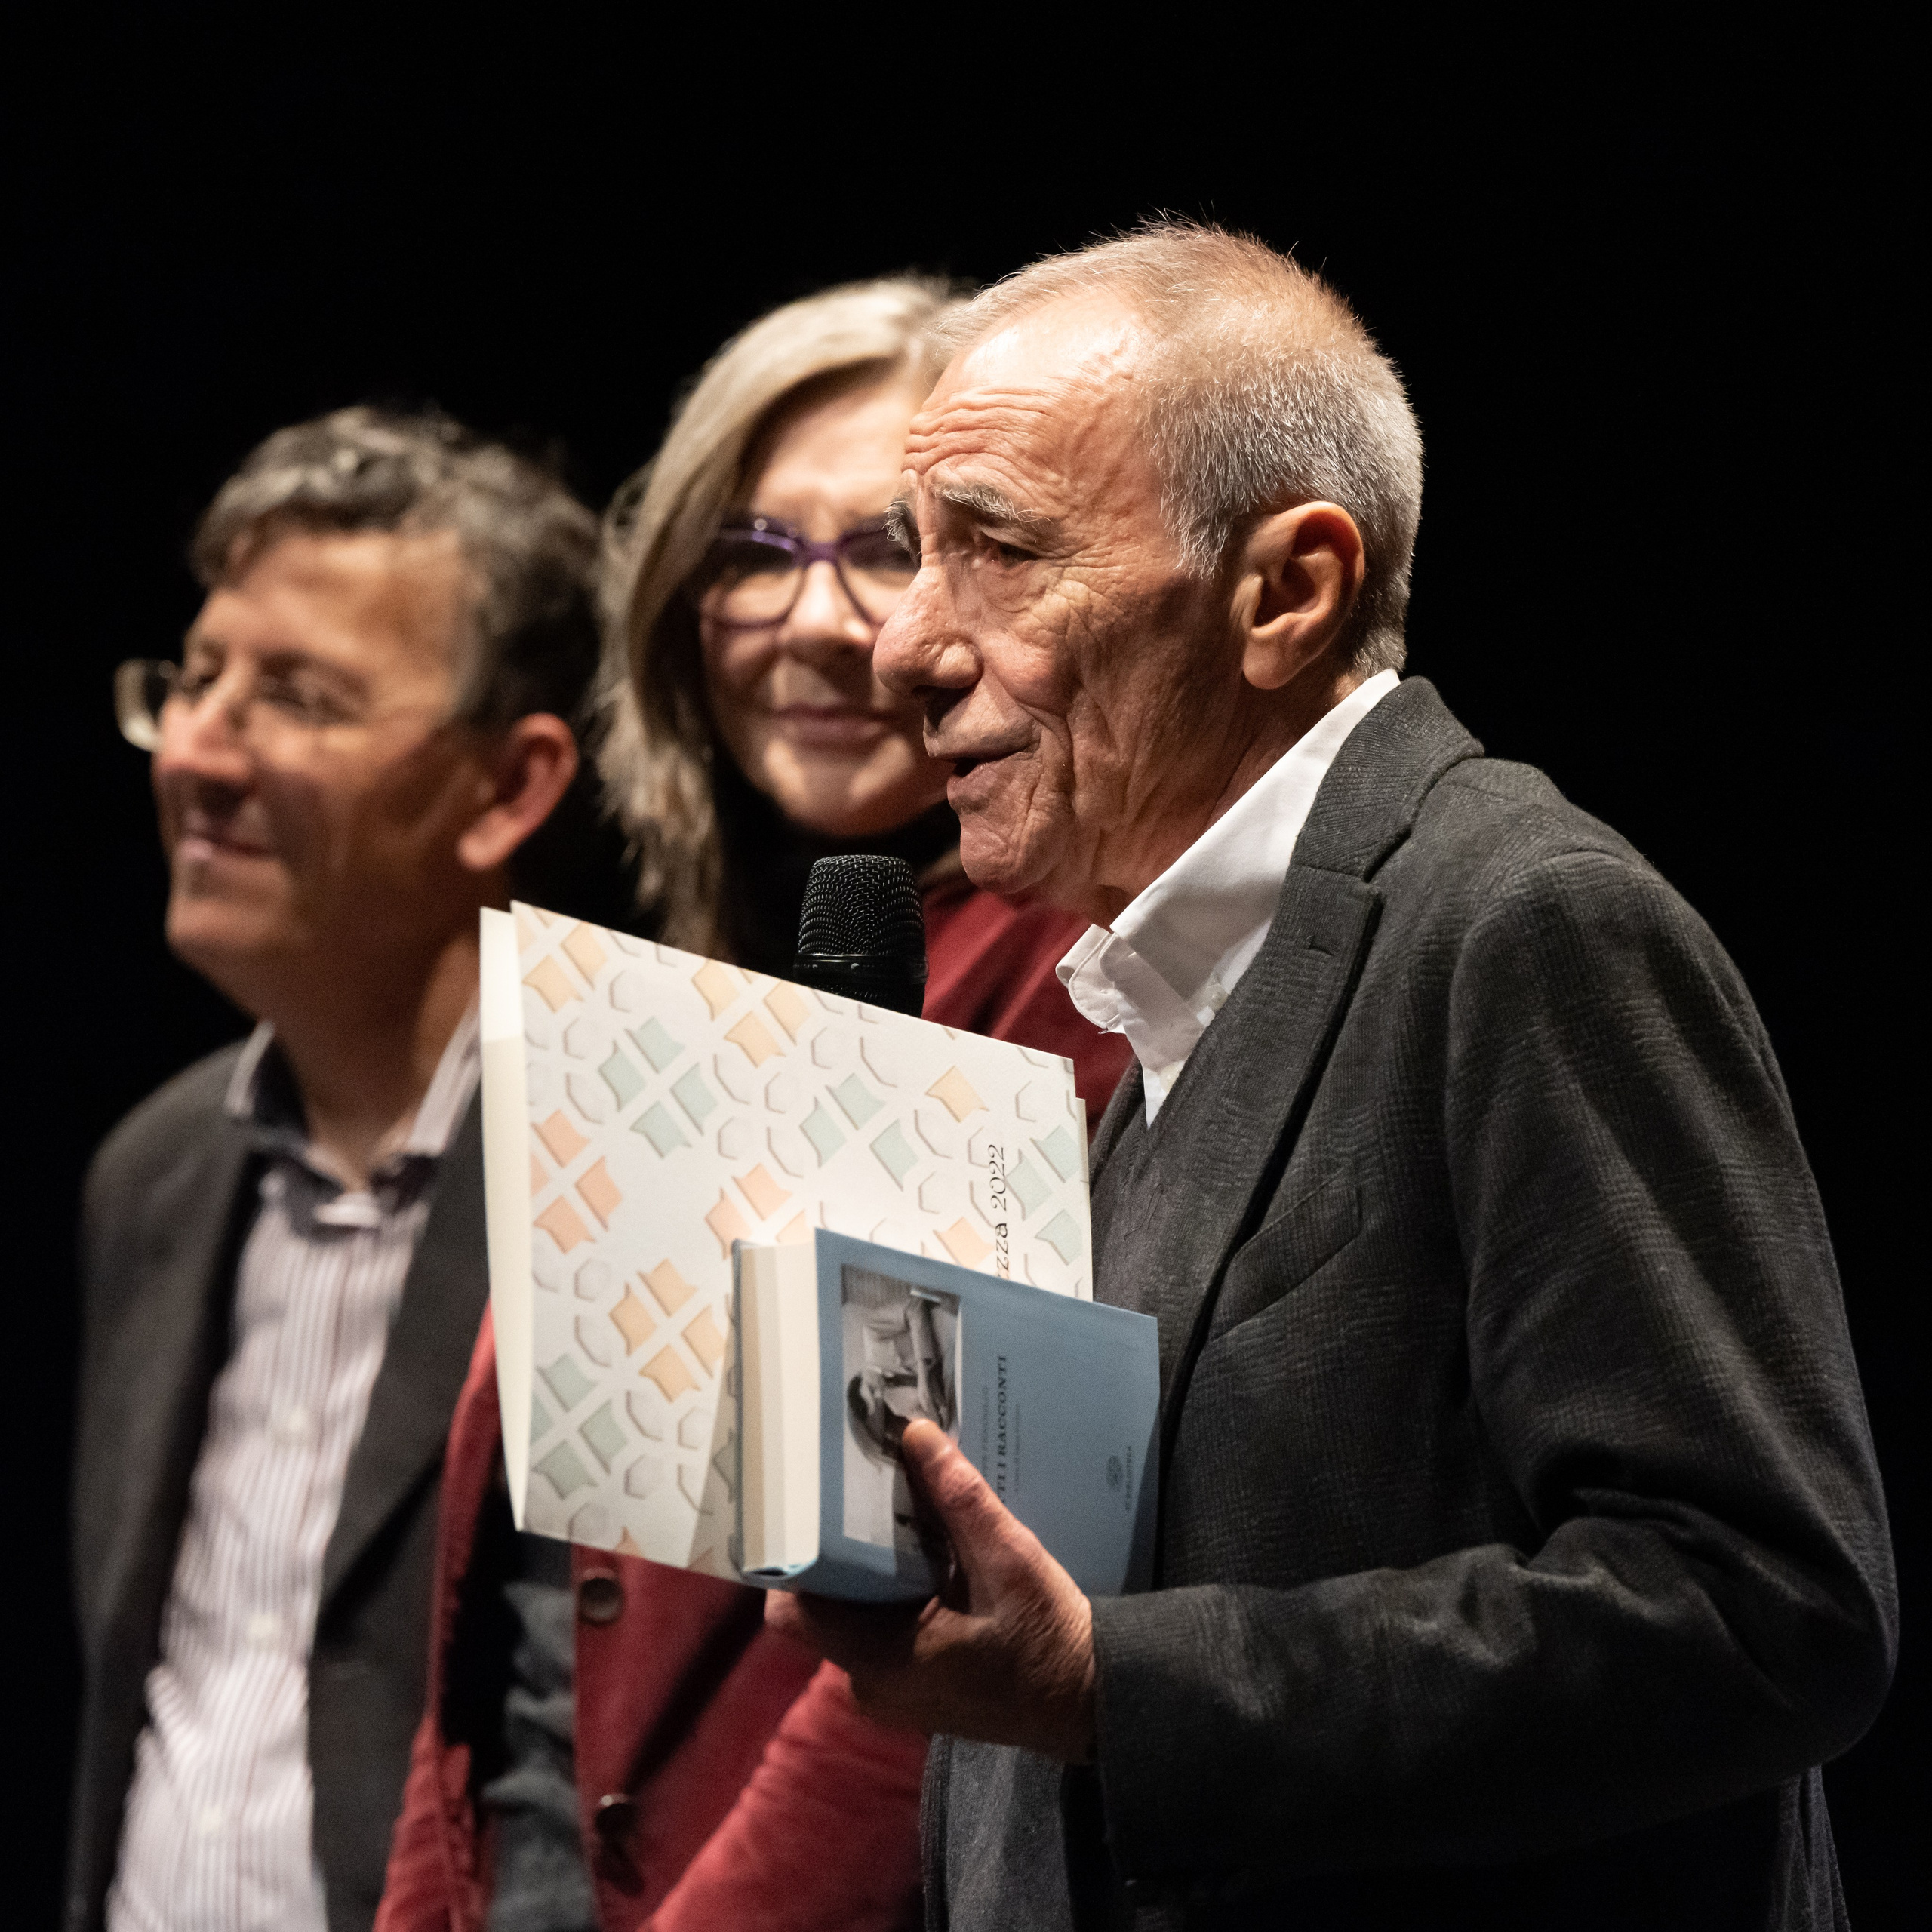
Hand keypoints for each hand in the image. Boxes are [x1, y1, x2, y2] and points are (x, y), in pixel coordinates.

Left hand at [765, 1418, 1096, 1760]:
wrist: (1090, 1699)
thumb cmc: (1048, 1639)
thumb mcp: (1010, 1561)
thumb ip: (958, 1499)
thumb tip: (915, 1433)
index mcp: (880, 1661)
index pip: (793, 1610)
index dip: (791, 1556)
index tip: (805, 1503)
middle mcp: (869, 1683)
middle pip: (821, 1606)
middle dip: (834, 1550)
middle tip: (850, 1488)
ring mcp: (888, 1689)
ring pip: (848, 1616)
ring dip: (864, 1569)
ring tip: (883, 1508)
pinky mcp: (909, 1684)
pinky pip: (875, 1630)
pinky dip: (887, 1593)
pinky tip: (916, 1551)